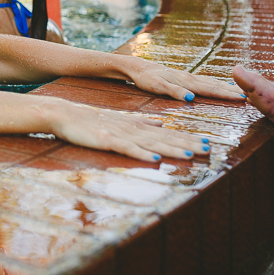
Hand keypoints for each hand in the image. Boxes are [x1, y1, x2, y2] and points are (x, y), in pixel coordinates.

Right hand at [51, 102, 210, 160]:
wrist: (65, 114)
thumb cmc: (92, 121)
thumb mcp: (121, 121)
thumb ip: (143, 122)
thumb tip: (163, 123)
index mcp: (138, 126)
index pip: (167, 134)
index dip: (187, 138)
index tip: (206, 142)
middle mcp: (134, 130)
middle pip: (165, 139)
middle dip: (187, 144)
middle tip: (208, 148)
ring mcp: (121, 135)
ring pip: (151, 144)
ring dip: (171, 149)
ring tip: (191, 154)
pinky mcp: (107, 141)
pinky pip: (127, 150)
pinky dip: (142, 155)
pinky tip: (155, 160)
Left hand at [130, 61, 245, 102]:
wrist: (137, 66)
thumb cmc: (146, 78)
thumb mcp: (157, 86)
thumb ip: (174, 92)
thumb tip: (191, 98)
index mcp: (186, 81)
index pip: (210, 89)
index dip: (226, 94)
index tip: (242, 98)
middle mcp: (189, 78)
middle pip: (214, 85)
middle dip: (231, 91)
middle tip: (248, 97)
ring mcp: (187, 76)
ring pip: (210, 82)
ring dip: (225, 87)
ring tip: (239, 90)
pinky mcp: (183, 77)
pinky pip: (204, 81)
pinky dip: (215, 83)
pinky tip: (219, 85)